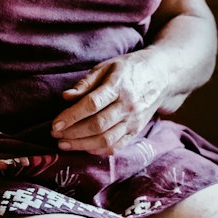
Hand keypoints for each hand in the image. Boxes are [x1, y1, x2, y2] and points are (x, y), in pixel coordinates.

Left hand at [51, 52, 169, 153]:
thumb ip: (86, 83)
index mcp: (118, 86)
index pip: (92, 105)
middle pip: (97, 125)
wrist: (161, 75)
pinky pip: (117, 146)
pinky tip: (84, 147)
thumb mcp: (106, 66)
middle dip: (73, 133)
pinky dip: (99, 150)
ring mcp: (134, 120)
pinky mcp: (137, 130)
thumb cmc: (128, 69)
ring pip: (106, 139)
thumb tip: (66, 97)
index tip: (55, 124)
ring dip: (82, 145)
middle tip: (55, 135)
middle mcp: (128, 105)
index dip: (71, 116)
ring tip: (64, 144)